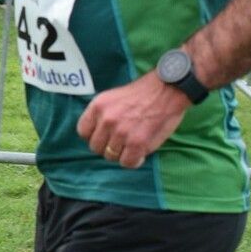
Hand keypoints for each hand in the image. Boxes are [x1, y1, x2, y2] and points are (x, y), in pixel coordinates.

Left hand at [75, 72, 191, 168]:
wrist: (168, 89)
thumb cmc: (143, 93)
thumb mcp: (112, 97)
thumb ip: (102, 115)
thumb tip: (98, 135)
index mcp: (97, 106)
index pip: (83, 132)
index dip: (94, 136)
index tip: (104, 137)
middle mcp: (106, 120)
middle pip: (96, 147)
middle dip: (107, 147)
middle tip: (121, 143)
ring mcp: (121, 132)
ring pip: (111, 156)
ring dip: (122, 154)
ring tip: (132, 146)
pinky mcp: (137, 142)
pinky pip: (127, 162)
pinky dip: (134, 161)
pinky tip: (140, 154)